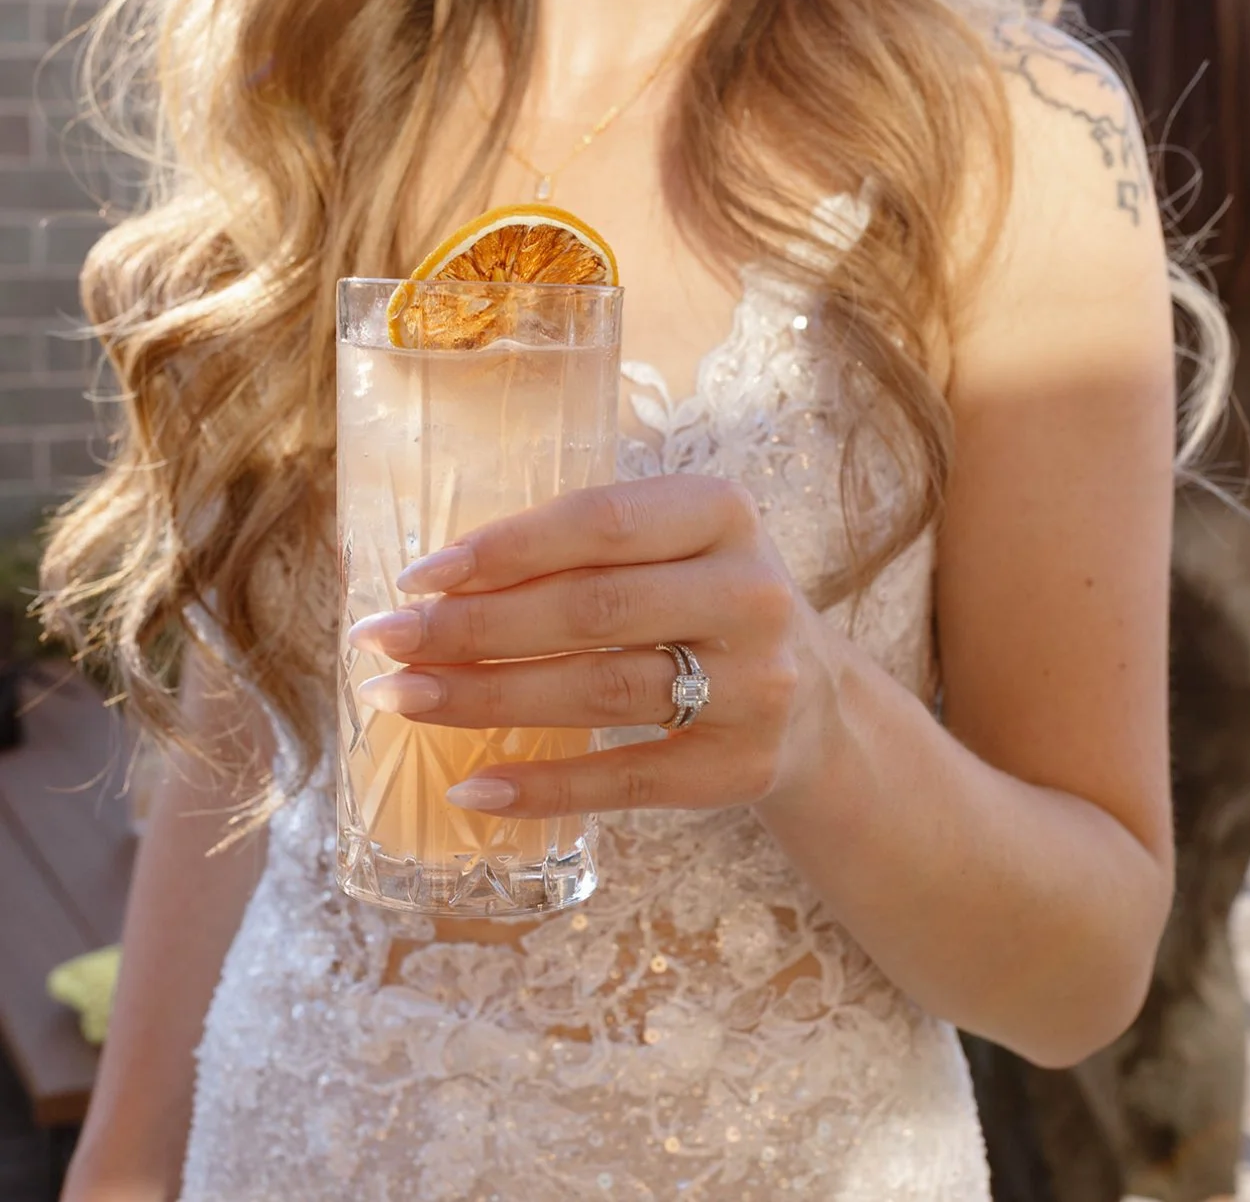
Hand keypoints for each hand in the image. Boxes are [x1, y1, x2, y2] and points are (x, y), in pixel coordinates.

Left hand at [347, 475, 822, 816]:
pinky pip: (625, 781)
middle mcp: (749, 593)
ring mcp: (754, 685)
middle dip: (471, 628)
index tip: (416, 577)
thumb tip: (436, 583)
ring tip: (403, 700)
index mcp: (723, 512)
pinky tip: (472, 786)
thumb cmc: (703, 602)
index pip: (599, 523)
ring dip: (486, 699)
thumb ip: (584, 548)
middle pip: (590, 610)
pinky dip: (543, 786)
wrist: (816, 701)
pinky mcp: (740, 767)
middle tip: (384, 642)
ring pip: (599, 692)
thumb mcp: (674, 546)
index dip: (502, 549)